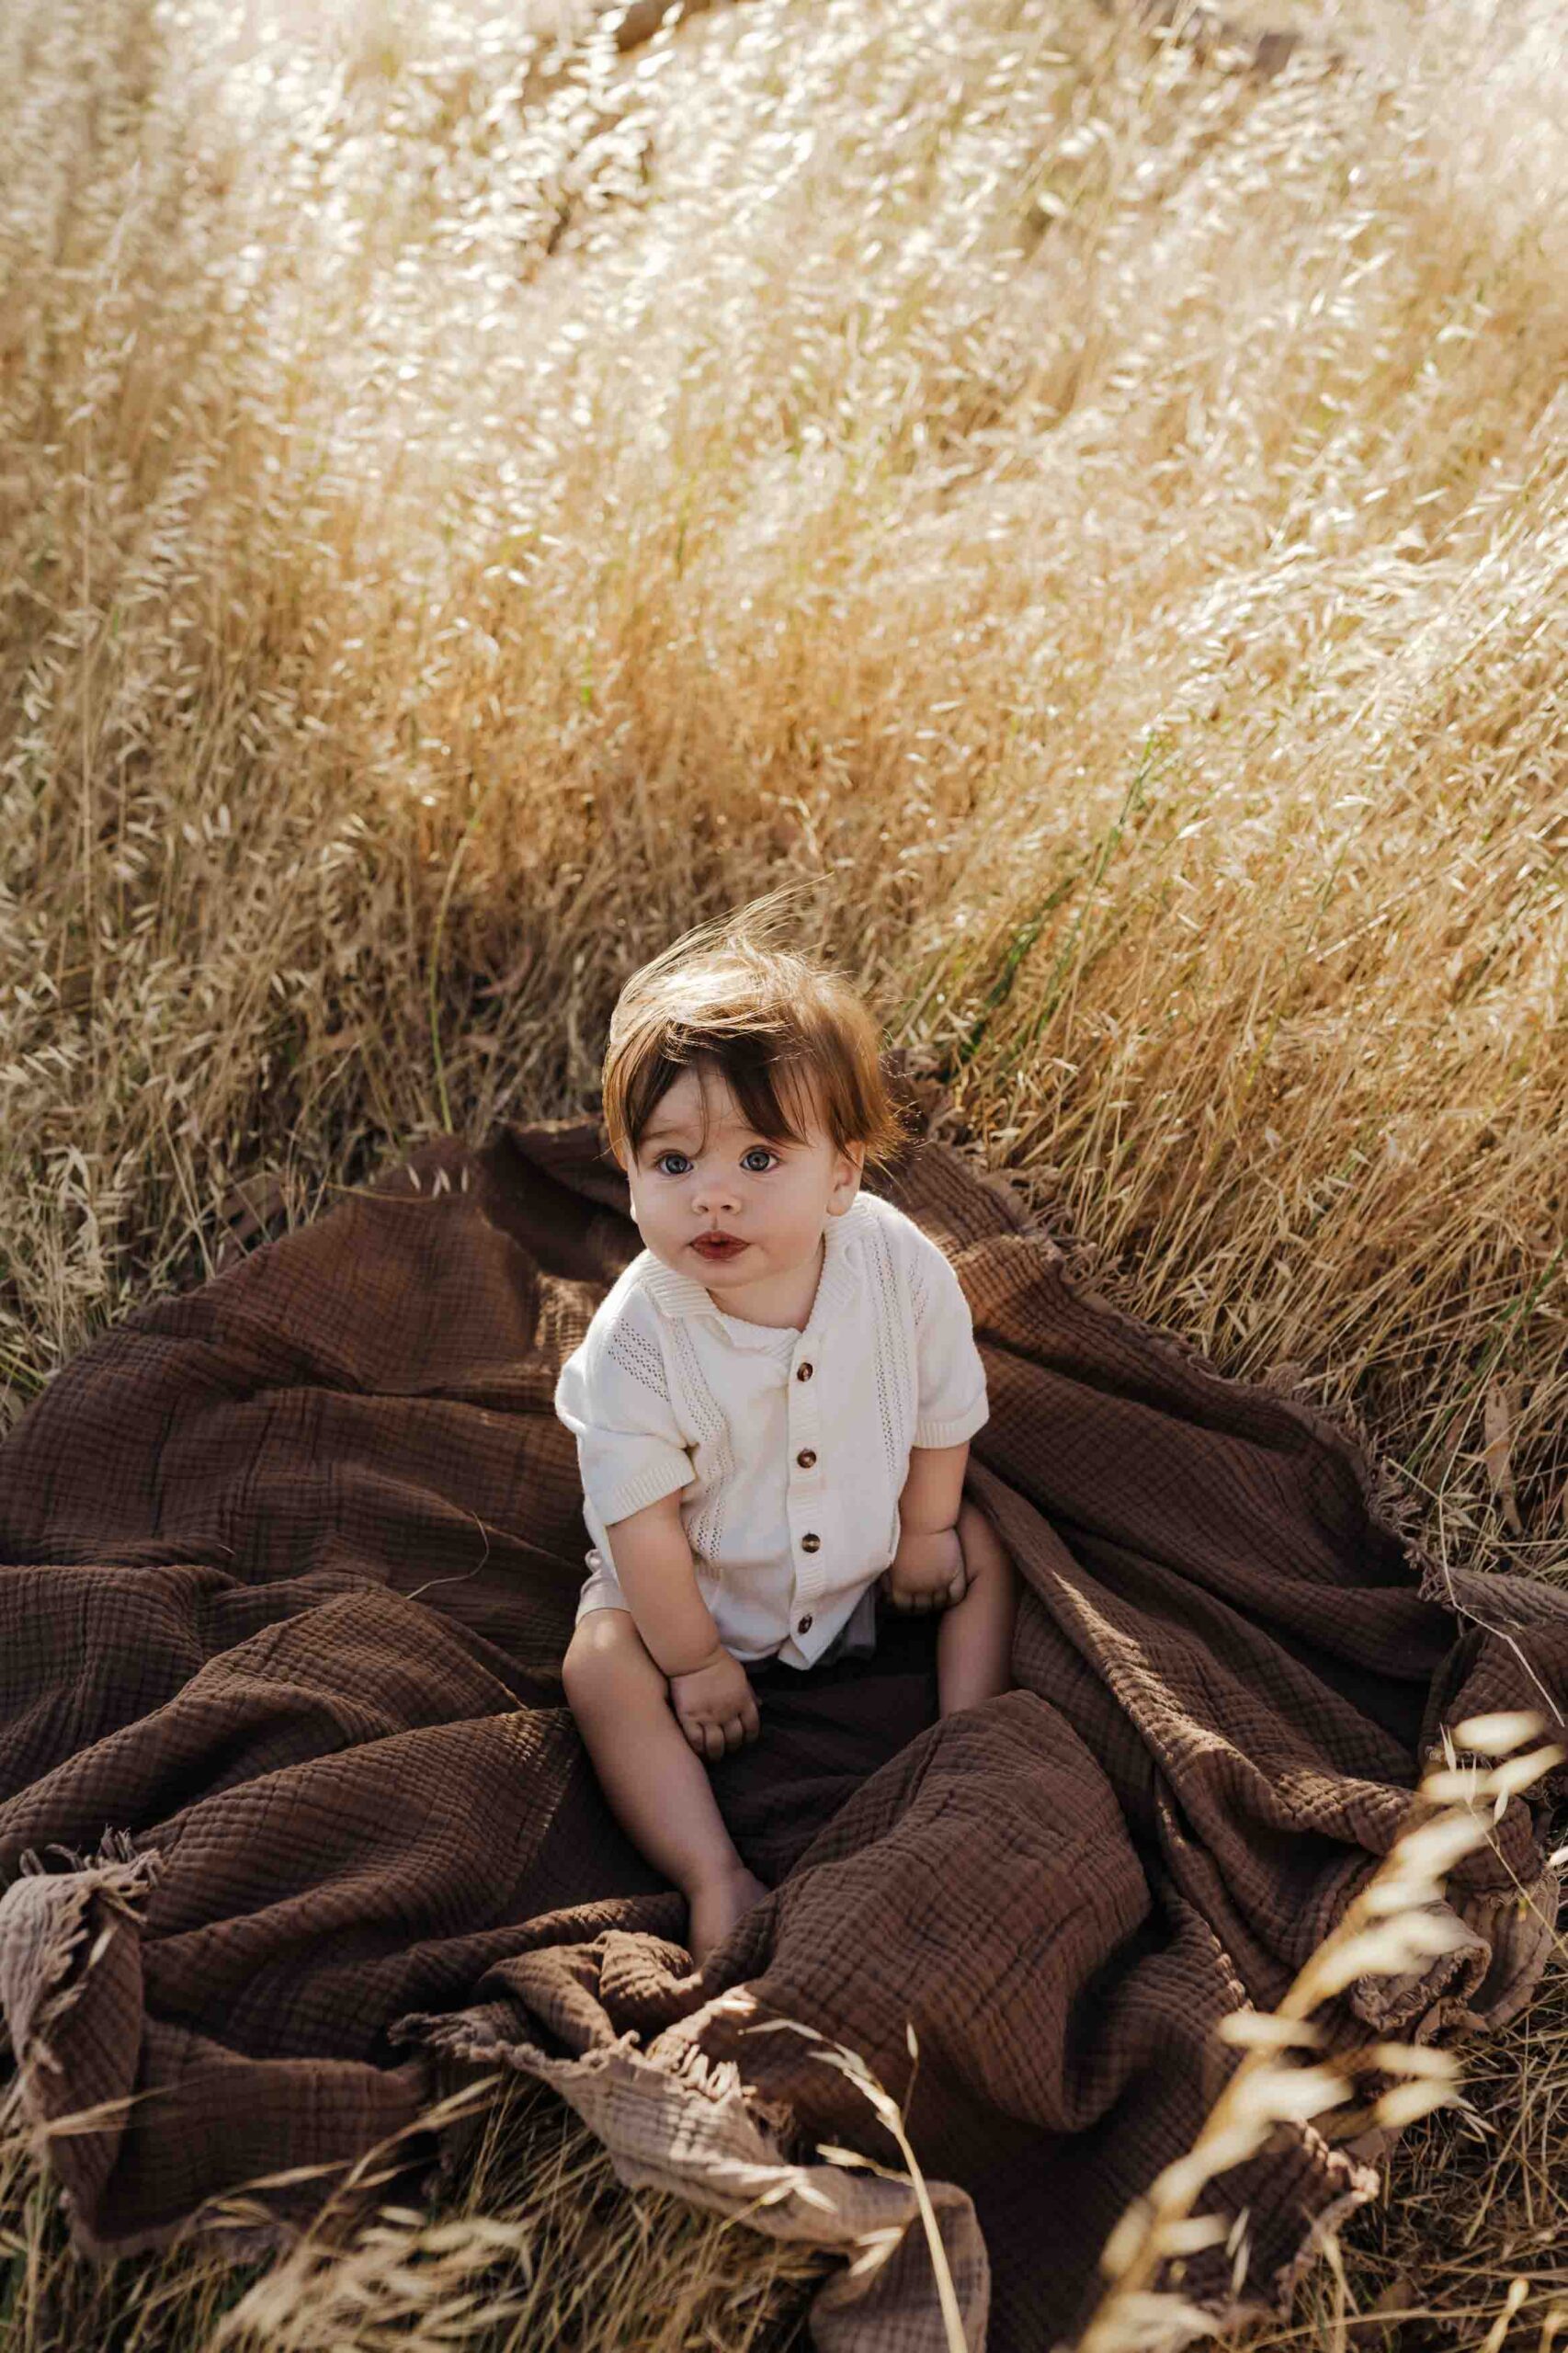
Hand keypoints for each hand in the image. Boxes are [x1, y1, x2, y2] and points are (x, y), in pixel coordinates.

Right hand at [667, 1642, 760, 1760]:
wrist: (694, 1655)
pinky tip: (699, 1750)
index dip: (748, 1737)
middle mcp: (728, 1713)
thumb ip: (749, 1693)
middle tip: (727, 1749)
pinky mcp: (690, 1718)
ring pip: (716, 1745)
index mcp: (743, 1702)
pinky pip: (695, 1741)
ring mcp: (708, 1717)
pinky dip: (698, 1749)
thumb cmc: (718, 1661)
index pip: (751, 1728)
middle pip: (734, 1739)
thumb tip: (760, 1705)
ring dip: (716, 1754)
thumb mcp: (740, 1675)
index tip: (744, 1741)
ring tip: (713, 1756)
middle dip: (732, 1747)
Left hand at [880, 1525, 968, 1614]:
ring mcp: (937, 1583)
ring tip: (937, 1597)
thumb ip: (887, 1578)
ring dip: (937, 1603)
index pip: (903, 1607)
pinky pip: (955, 1596)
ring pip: (938, 1604)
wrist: (922, 1519)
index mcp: (900, 1586)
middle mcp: (918, 1588)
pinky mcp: (952, 1574)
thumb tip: (884, 1592)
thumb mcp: (889, 1558)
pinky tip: (951, 1595)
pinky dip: (954, 1598)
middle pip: (921, 1608)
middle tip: (924, 1601)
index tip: (908, 1602)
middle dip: (921, 1606)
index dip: (906, 1606)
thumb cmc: (902, 1533)